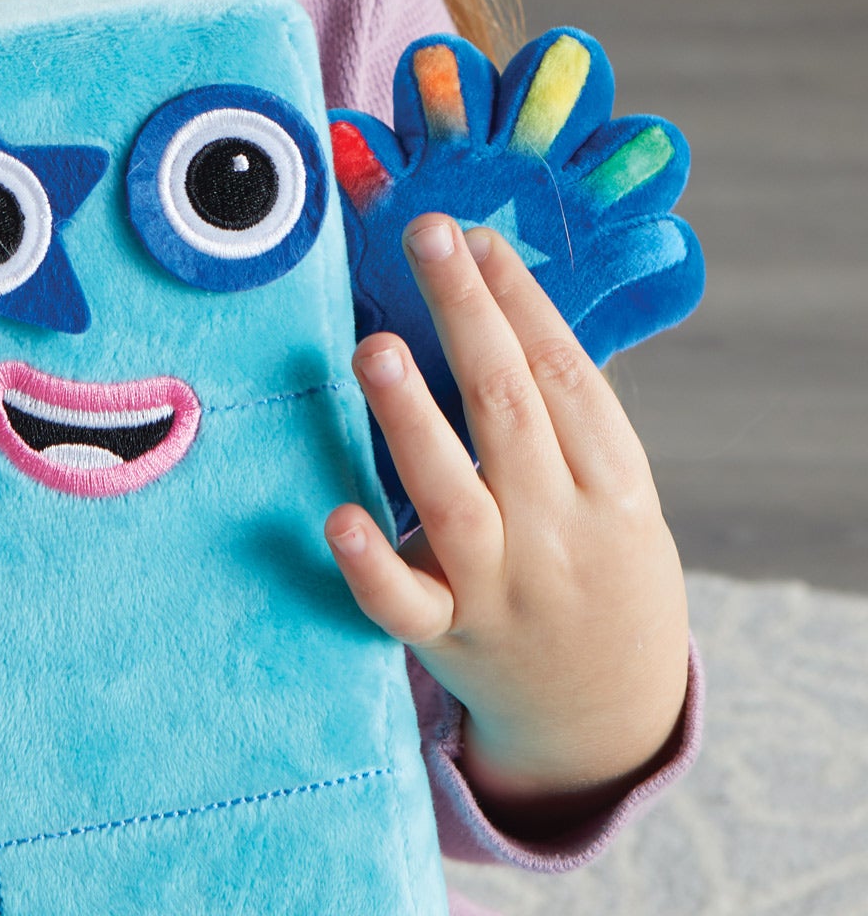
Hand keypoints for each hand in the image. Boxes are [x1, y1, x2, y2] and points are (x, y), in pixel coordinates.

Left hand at [323, 213, 689, 825]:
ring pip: (452, 497)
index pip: (564, 376)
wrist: (610, 717)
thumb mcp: (610, 490)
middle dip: (467, 315)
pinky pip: (406, 603)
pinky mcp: (450, 638)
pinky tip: (338, 518)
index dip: (520, 302)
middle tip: (426, 236)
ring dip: (411, 420)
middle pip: (509, 410)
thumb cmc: (596, 564)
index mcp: (614, 485)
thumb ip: (555, 413)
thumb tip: (483, 287)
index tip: (475, 236)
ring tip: (374, 348)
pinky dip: (373, 564)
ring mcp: (502, 588)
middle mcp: (559, 531)